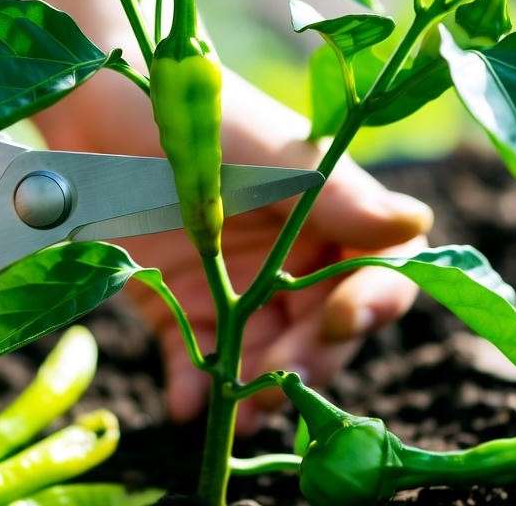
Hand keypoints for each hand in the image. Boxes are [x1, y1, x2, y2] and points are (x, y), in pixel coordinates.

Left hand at [36, 66, 431, 432]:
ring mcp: (235, 288)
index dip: (371, 304)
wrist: (96, 102)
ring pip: (266, 359)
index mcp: (327, 215)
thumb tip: (419, 226)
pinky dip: (193, 388)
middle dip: (308, 363)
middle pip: (323, 331)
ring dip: (257, 391)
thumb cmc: (194, 113)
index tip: (342, 321)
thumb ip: (335, 197)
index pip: (377, 272)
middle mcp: (289, 259)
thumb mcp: (265, 155)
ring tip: (237, 413)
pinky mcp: (177, 307)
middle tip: (278, 384)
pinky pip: (194, 361)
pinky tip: (185, 405)